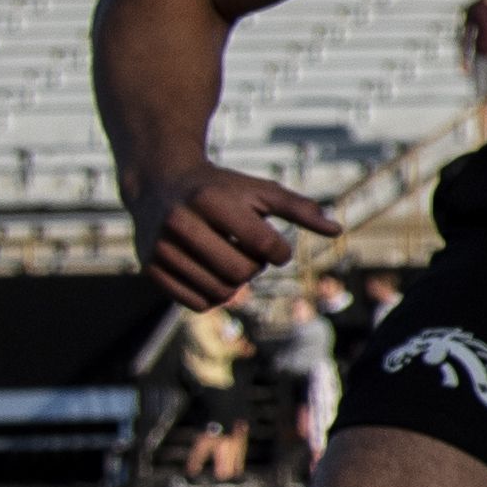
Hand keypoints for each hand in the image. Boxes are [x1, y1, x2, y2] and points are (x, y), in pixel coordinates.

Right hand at [136, 163, 339, 308]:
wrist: (160, 183)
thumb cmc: (221, 188)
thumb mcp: (260, 191)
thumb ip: (300, 209)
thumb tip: (337, 230)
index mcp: (211, 200)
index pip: (265, 246)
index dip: (280, 253)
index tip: (274, 246)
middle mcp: (181, 223)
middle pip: (241, 273)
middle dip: (255, 268)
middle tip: (247, 252)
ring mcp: (161, 247)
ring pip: (220, 293)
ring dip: (236, 284)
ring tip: (229, 260)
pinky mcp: (150, 268)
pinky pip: (198, 304)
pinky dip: (215, 296)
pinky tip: (211, 272)